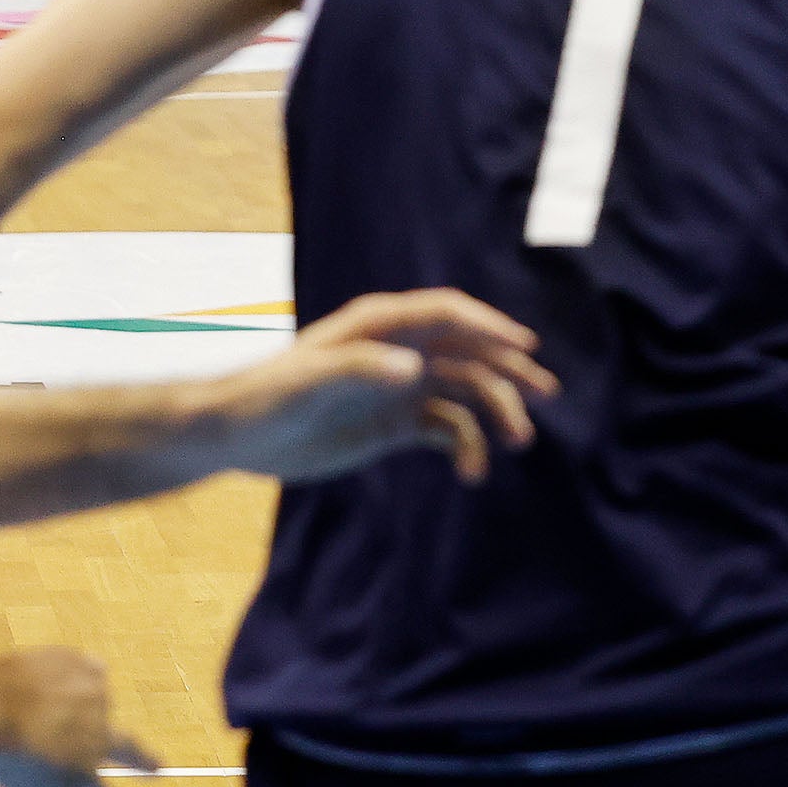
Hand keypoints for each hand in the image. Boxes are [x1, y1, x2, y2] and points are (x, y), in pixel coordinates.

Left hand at [0, 647, 157, 786]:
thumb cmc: (11, 751)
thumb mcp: (45, 779)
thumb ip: (80, 779)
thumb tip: (98, 782)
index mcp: (96, 746)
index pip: (129, 754)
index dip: (146, 761)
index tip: (161, 767)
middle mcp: (103, 713)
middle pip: (102, 725)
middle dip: (83, 730)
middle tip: (52, 732)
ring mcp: (92, 683)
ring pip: (94, 696)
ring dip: (76, 703)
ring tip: (42, 708)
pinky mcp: (78, 658)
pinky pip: (88, 669)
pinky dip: (75, 678)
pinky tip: (54, 684)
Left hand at [212, 288, 555, 486]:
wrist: (243, 435)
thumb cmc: (270, 394)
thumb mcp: (312, 381)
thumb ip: (362, 370)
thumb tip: (416, 370)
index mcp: (381, 325)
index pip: (446, 314)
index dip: (487, 325)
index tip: (525, 347)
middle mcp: (398, 350)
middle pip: (467, 350)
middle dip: (508, 370)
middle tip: (545, 395)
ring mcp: (400, 387)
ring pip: (465, 391)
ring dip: (494, 414)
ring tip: (516, 444)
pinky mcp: (396, 424)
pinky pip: (447, 428)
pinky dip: (467, 446)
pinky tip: (472, 472)